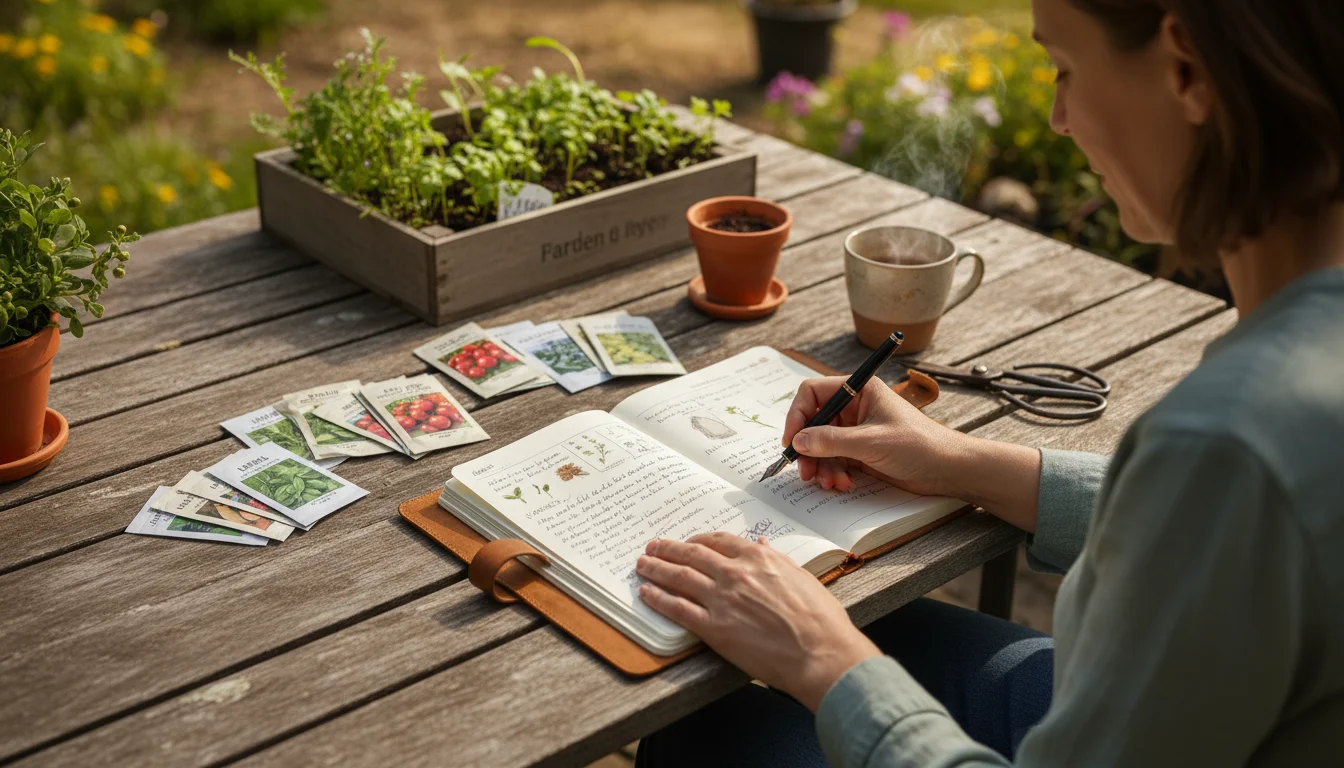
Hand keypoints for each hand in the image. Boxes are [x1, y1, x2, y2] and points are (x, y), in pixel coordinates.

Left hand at [636, 533, 879, 710]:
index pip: (719, 541)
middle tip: (653, 547)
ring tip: (642, 565)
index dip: (698, 540)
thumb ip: (776, 559)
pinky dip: (658, 598)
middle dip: (668, 549)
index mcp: (758, 559)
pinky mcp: (714, 628)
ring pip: (679, 577)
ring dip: (656, 569)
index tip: (688, 542)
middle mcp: (736, 574)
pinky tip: (647, 594)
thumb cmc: (819, 619)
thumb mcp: (801, 577)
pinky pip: (678, 608)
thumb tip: (762, 545)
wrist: (819, 653)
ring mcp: (722, 600)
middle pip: (692, 554)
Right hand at [782, 376, 965, 495]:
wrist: (947, 470)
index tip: (792, 441)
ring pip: (822, 445)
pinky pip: (834, 460)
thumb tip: (799, 441)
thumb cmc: (919, 445)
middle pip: (814, 422)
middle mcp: (855, 407)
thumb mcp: (871, 442)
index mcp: (859, 390)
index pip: (813, 393)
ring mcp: (856, 430)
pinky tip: (844, 484)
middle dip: (808, 448)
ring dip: (821, 466)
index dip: (798, 415)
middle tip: (806, 472)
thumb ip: (832, 441)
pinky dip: (834, 473)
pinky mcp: (860, 451)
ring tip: (831, 483)